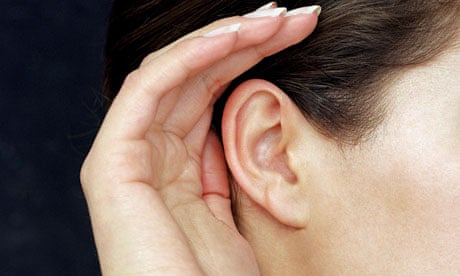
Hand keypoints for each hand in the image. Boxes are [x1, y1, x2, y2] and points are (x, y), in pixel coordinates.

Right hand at [81, 7, 317, 275]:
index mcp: (178, 167)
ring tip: (274, 19)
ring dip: (224, 39)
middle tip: (294, 16)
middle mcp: (149, 154)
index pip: (210, 94)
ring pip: (172, 73)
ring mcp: (127, 157)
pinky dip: (189, 58)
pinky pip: (148, 90)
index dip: (250, 59)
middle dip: (244, 40)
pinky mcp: (113, 165)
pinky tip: (233, 36)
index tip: (295, 36)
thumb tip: (247, 120)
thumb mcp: (235, 210)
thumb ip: (228, 165)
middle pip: (194, 78)